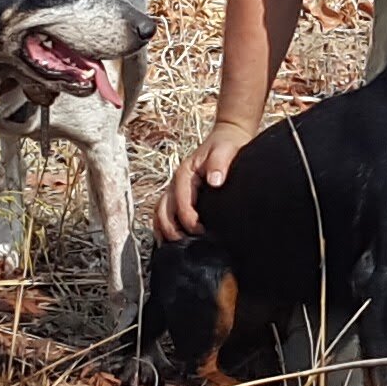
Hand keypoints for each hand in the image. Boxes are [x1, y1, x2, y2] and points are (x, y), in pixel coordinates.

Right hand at [157, 121, 255, 239]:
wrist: (226, 137)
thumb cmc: (226, 145)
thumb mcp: (225, 151)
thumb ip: (219, 164)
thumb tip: (214, 181)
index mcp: (184, 173)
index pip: (180, 201)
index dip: (187, 219)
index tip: (200, 231)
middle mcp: (176, 183)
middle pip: (163, 210)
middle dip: (171, 229)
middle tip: (186, 245)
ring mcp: (175, 190)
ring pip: (160, 213)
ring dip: (164, 230)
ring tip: (175, 247)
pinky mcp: (179, 196)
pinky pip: (164, 213)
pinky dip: (164, 227)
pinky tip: (171, 240)